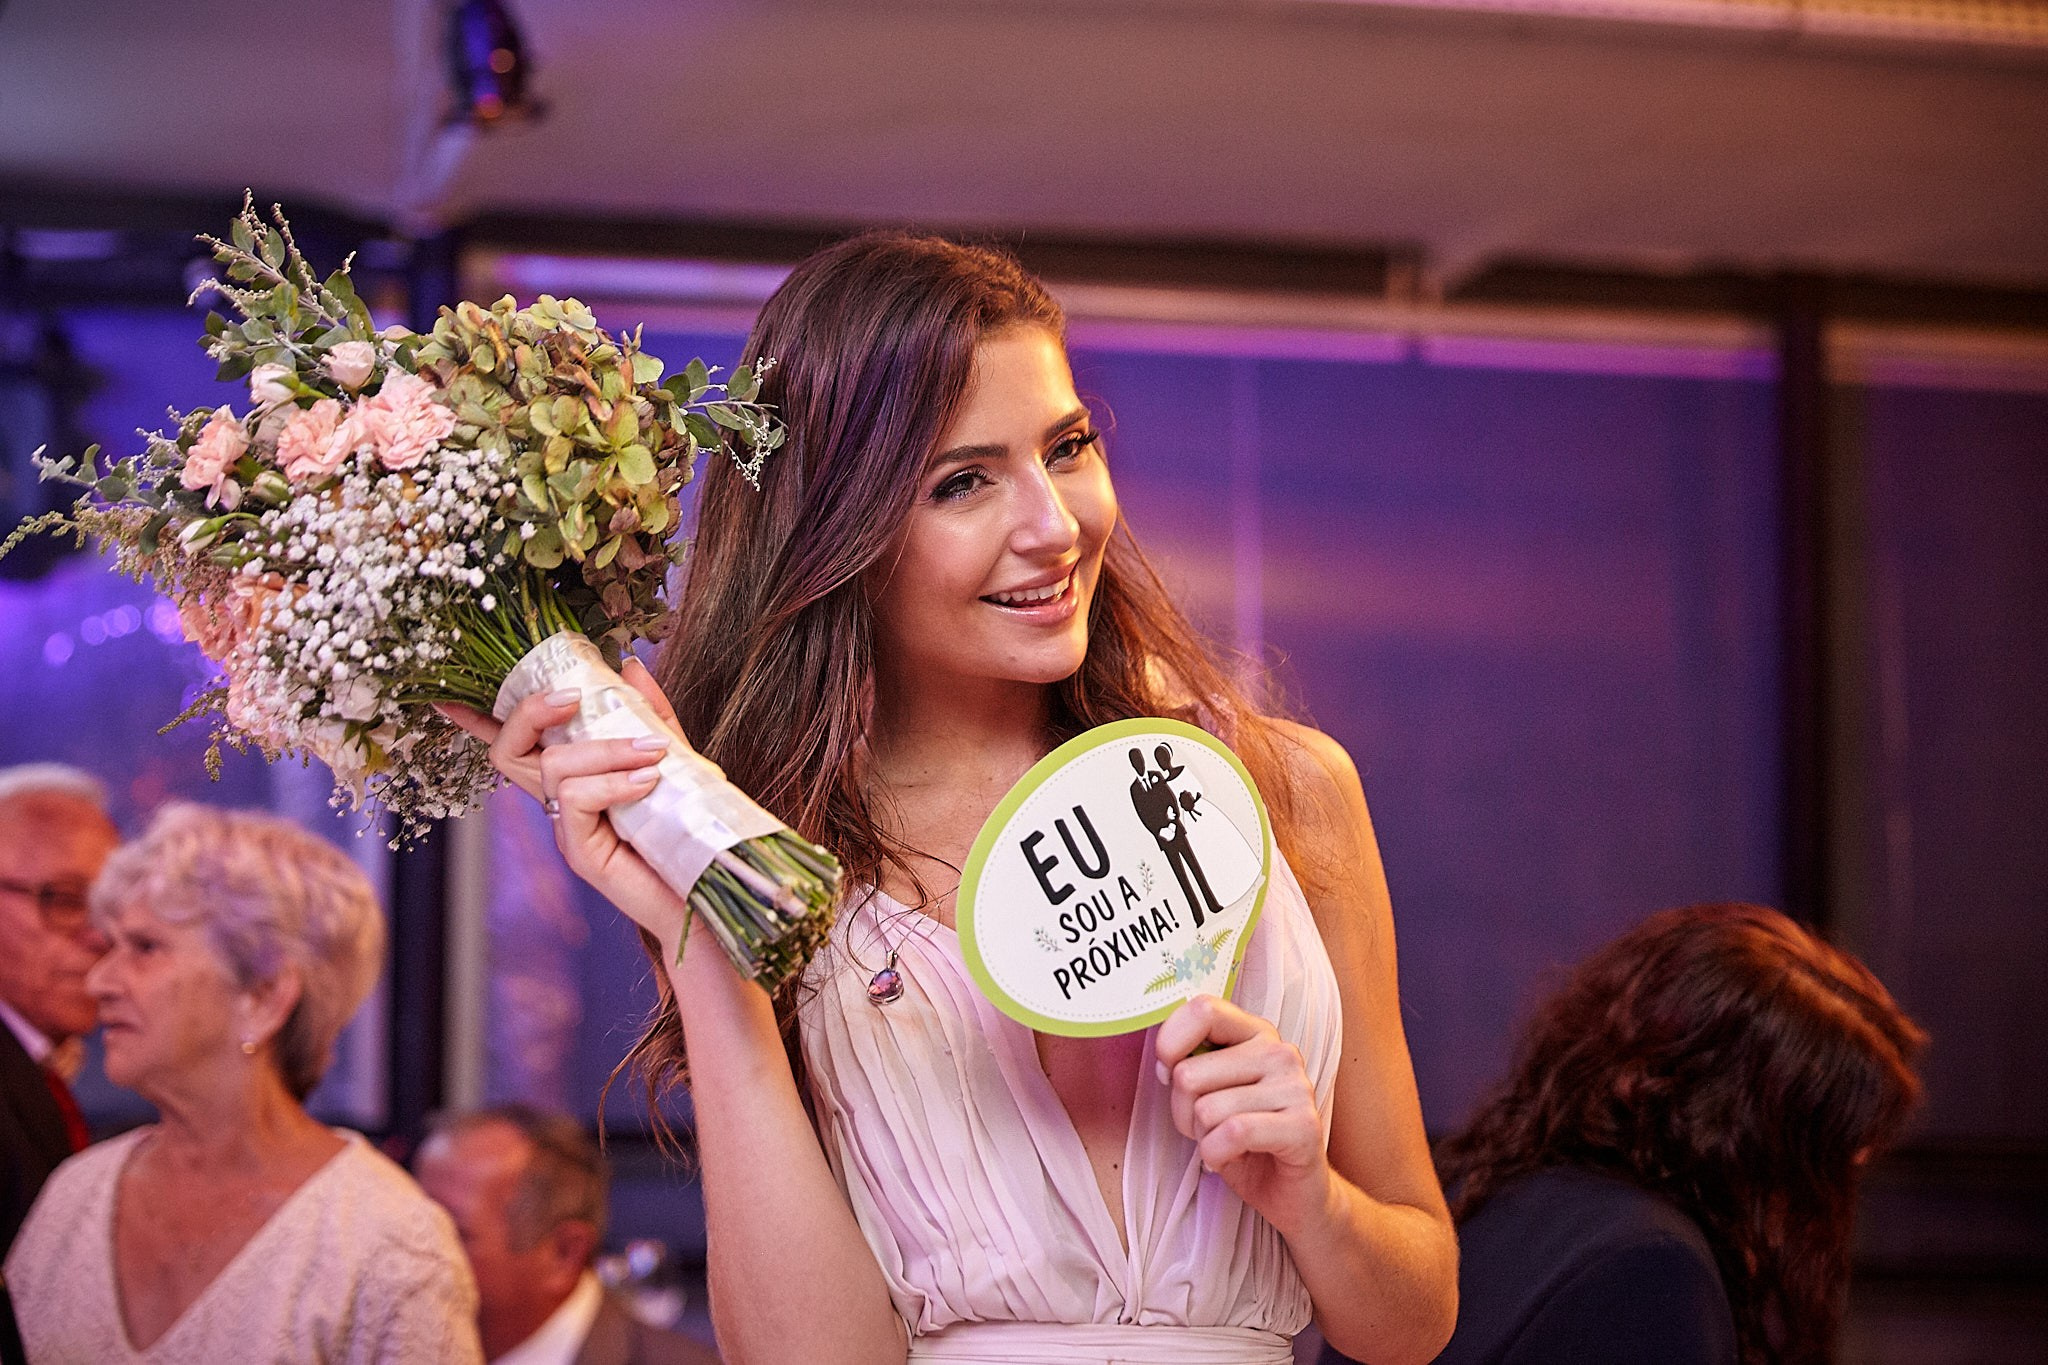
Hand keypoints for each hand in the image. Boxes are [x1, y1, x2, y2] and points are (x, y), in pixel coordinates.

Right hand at [435, 657, 695, 957]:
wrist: (709, 888)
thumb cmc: (686, 826)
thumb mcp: (671, 757)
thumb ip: (649, 714)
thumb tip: (627, 663)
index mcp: (574, 775)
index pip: (517, 743)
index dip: (478, 720)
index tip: (447, 696)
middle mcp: (560, 801)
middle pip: (508, 748)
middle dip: (533, 709)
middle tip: (577, 695)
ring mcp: (566, 828)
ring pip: (551, 766)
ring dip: (603, 748)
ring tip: (653, 753)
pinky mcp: (580, 852)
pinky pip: (574, 799)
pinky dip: (610, 782)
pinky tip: (647, 782)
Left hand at [1155, 993, 1330, 1234]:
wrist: (1292, 1194)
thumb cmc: (1244, 1141)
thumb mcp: (1211, 1093)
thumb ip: (1191, 1063)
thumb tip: (1166, 1061)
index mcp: (1255, 1033)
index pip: (1203, 1009)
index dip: (1170, 1043)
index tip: (1169, 1074)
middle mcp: (1279, 1052)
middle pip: (1189, 1072)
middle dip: (1183, 1112)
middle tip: (1208, 1128)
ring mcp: (1295, 1087)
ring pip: (1206, 1109)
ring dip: (1203, 1139)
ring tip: (1225, 1145)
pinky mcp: (1303, 1126)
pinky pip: (1231, 1133)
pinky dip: (1216, 1155)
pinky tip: (1231, 1158)